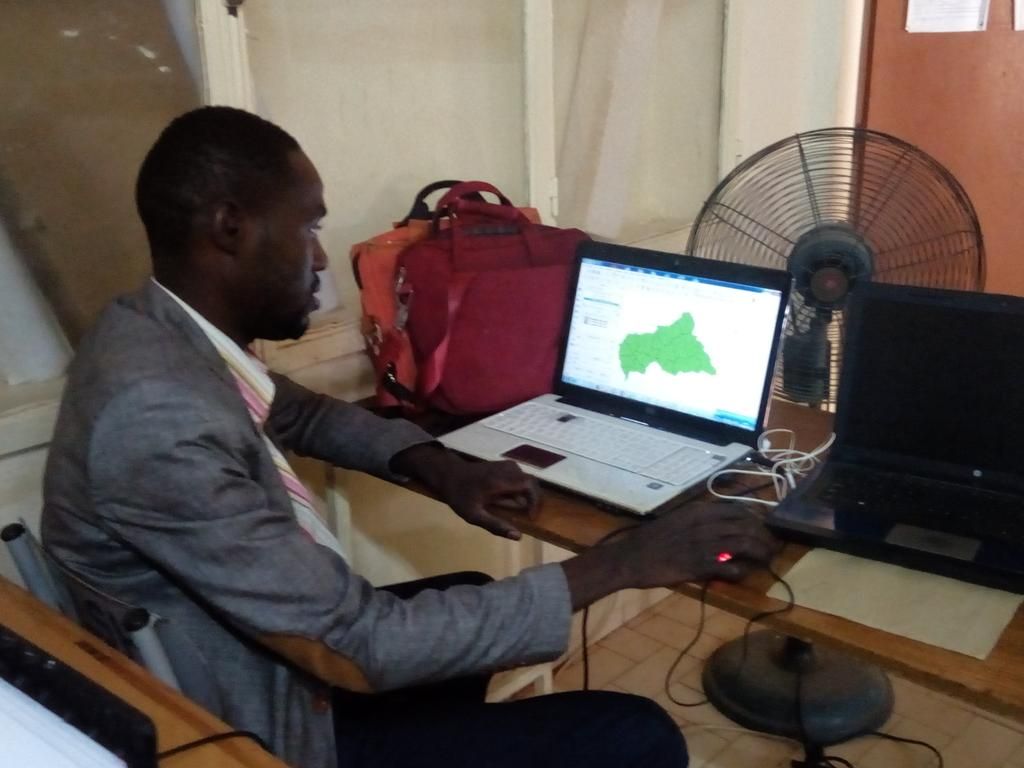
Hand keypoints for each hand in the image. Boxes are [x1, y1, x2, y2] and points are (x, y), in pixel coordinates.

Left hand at [390, 444, 539, 539]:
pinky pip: (519, 477)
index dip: (535, 501)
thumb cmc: (459, 496)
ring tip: (514, 509)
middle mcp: (507, 469)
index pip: (530, 485)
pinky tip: (508, 499)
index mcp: (500, 480)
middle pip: (530, 483)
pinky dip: (519, 489)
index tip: (531, 516)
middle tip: (525, 515)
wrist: (448, 474)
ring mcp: (506, 465)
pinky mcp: (504, 465)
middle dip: (532, 500)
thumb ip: (496, 526)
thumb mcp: (474, 515)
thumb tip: (518, 536)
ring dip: (525, 495)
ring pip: (525, 480)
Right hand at [562, 502, 778, 609]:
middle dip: (764, 536)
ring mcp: (704, 544)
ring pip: (746, 544)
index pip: (737, 509)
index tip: (762, 526)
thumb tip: (720, 525)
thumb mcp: (677, 520)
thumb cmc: (651, 540)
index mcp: (698, 511)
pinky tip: (745, 574)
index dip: (755, 518)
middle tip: (771, 546)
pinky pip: (733, 567)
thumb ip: (699, 521)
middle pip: (747, 525)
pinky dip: (743, 571)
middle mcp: (705, 524)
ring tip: (767, 559)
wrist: (631, 558)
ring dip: (761, 552)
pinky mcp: (701, 565)